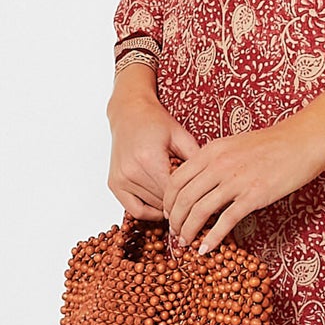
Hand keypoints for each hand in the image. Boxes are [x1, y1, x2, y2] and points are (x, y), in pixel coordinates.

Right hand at [106, 78, 201, 219]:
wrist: (130, 112)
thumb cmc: (156, 122)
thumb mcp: (182, 137)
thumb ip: (196, 160)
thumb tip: (210, 185)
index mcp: (149, 159)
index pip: (174, 193)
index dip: (191, 200)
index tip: (203, 201)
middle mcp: (132, 171)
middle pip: (163, 203)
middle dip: (180, 204)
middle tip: (194, 202)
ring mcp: (121, 179)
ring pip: (151, 208)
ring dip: (166, 207)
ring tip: (179, 201)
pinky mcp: (114, 184)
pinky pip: (134, 210)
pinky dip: (149, 212)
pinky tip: (161, 206)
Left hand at [163, 117, 324, 253]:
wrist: (303, 140)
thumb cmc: (273, 143)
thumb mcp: (235, 145)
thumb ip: (215, 160)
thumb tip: (202, 180)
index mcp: (212, 151)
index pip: (176, 179)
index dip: (168, 201)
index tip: (169, 213)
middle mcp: (219, 165)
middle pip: (183, 198)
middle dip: (174, 220)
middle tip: (175, 234)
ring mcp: (236, 181)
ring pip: (199, 211)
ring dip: (188, 231)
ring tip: (186, 243)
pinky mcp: (254, 196)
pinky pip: (225, 221)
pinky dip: (212, 238)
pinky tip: (206, 249)